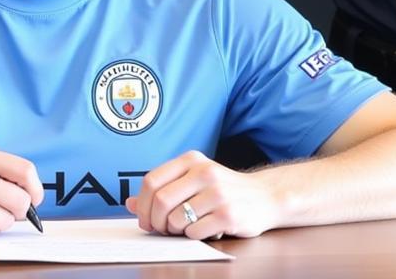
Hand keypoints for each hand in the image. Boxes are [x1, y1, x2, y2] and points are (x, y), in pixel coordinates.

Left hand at [126, 149, 277, 239]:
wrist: (264, 196)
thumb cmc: (223, 189)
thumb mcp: (193, 180)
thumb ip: (163, 189)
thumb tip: (131, 203)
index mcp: (191, 160)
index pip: (152, 180)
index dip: (143, 204)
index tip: (144, 219)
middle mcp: (204, 172)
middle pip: (161, 201)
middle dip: (156, 221)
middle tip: (161, 229)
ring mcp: (217, 193)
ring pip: (177, 219)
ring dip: (175, 230)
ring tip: (185, 228)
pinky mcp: (228, 214)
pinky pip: (195, 232)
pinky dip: (192, 236)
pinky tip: (202, 230)